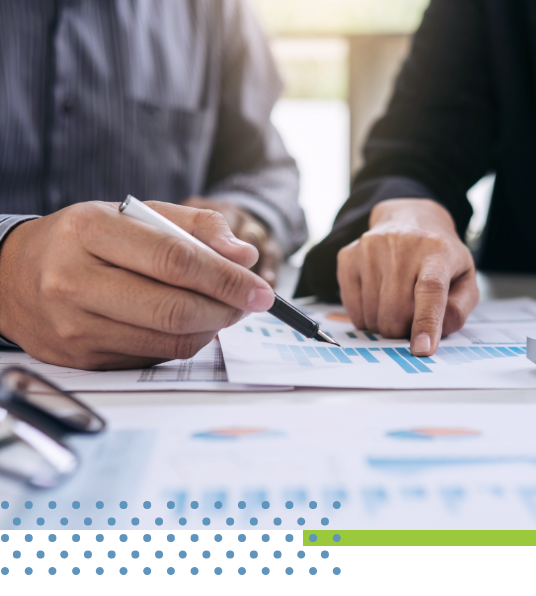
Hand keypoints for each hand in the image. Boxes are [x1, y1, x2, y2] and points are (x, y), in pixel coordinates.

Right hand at [0, 201, 274, 369]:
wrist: (12, 276)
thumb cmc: (82, 240)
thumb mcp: (132, 213)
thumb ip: (193, 227)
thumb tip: (243, 255)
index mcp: (90, 231)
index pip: (174, 260)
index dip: (226, 278)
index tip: (260, 288)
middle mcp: (75, 280)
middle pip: (174, 308)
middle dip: (226, 308)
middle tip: (250, 302)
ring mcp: (75, 325)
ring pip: (167, 339)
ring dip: (211, 328)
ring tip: (225, 310)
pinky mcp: (82, 357)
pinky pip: (153, 357)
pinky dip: (186, 343)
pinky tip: (193, 325)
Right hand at [337, 199, 478, 356]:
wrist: (409, 221)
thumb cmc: (438, 258)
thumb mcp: (464, 280)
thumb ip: (458, 309)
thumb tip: (436, 333)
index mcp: (437, 250)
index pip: (430, 289)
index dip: (426, 322)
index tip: (422, 349)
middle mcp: (402, 244)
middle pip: (396, 309)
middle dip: (403, 329)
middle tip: (410, 321)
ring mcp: (370, 248)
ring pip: (372, 313)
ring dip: (384, 323)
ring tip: (395, 306)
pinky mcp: (348, 256)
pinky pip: (352, 308)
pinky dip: (365, 316)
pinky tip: (376, 300)